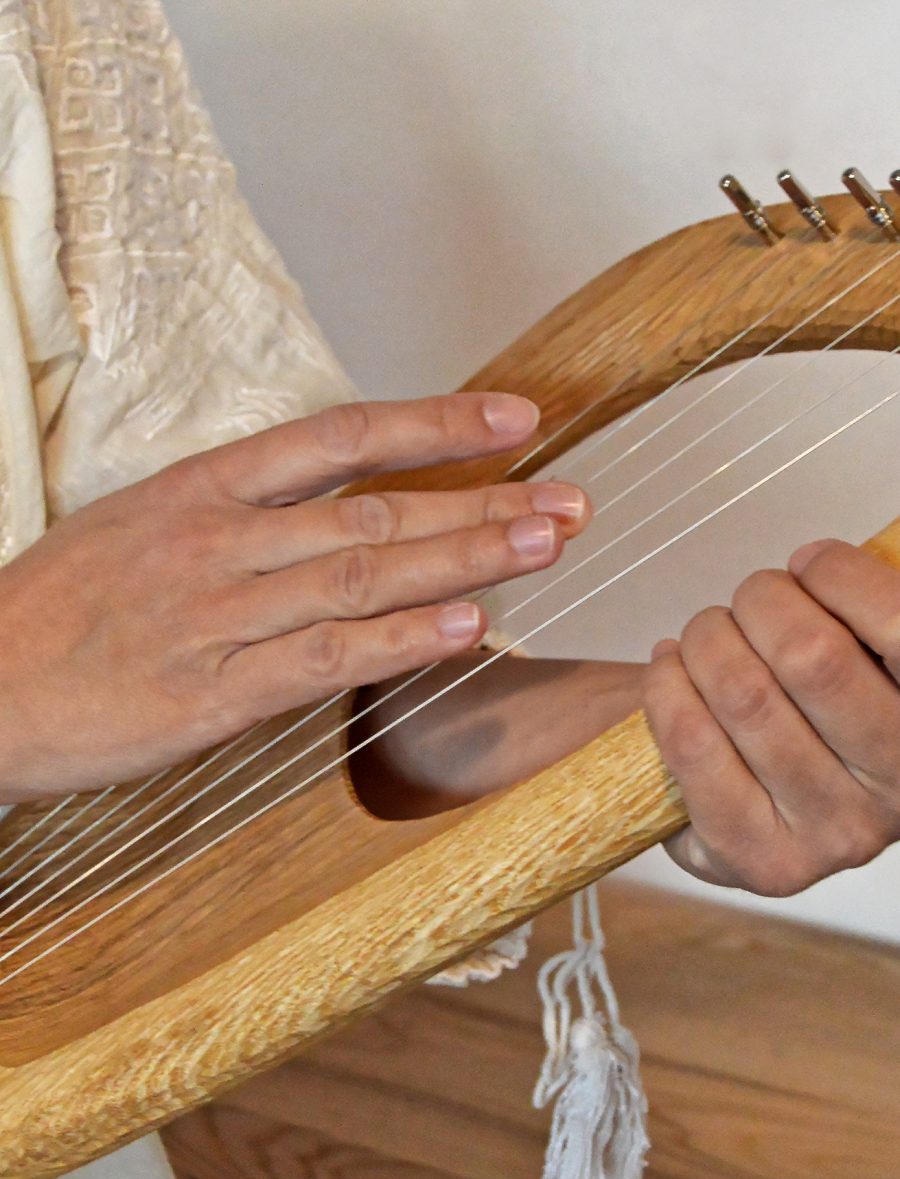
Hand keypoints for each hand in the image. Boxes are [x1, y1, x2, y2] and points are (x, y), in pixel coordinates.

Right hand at [0, 393, 590, 801]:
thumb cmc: (62, 611)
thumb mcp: (141, 529)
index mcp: (200, 489)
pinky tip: (469, 630)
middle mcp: (218, 541)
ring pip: (363, 576)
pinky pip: (326, 659)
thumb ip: (239, 518)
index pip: (340, 439)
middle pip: (374, 510)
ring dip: (464, 560)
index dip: (434, 425)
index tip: (514, 419)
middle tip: (567, 498)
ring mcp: (217, 616)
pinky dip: (403, 643)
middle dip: (480, 502)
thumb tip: (339, 514)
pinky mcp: (212, 694)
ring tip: (546, 545)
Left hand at [642, 540, 899, 895]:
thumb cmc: (821, 709)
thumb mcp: (867, 657)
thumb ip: (861, 615)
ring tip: (706, 634)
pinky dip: (666, 687)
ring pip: (743, 694)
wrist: (769, 807)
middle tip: (749, 599)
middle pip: (810, 655)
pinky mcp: (761, 861)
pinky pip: (694, 744)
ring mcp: (832, 834)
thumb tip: (815, 562)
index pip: (899, 628)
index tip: (808, 562)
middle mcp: (899, 791)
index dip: (841, 576)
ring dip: (707, 638)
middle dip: (761, 600)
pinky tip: (670, 670)